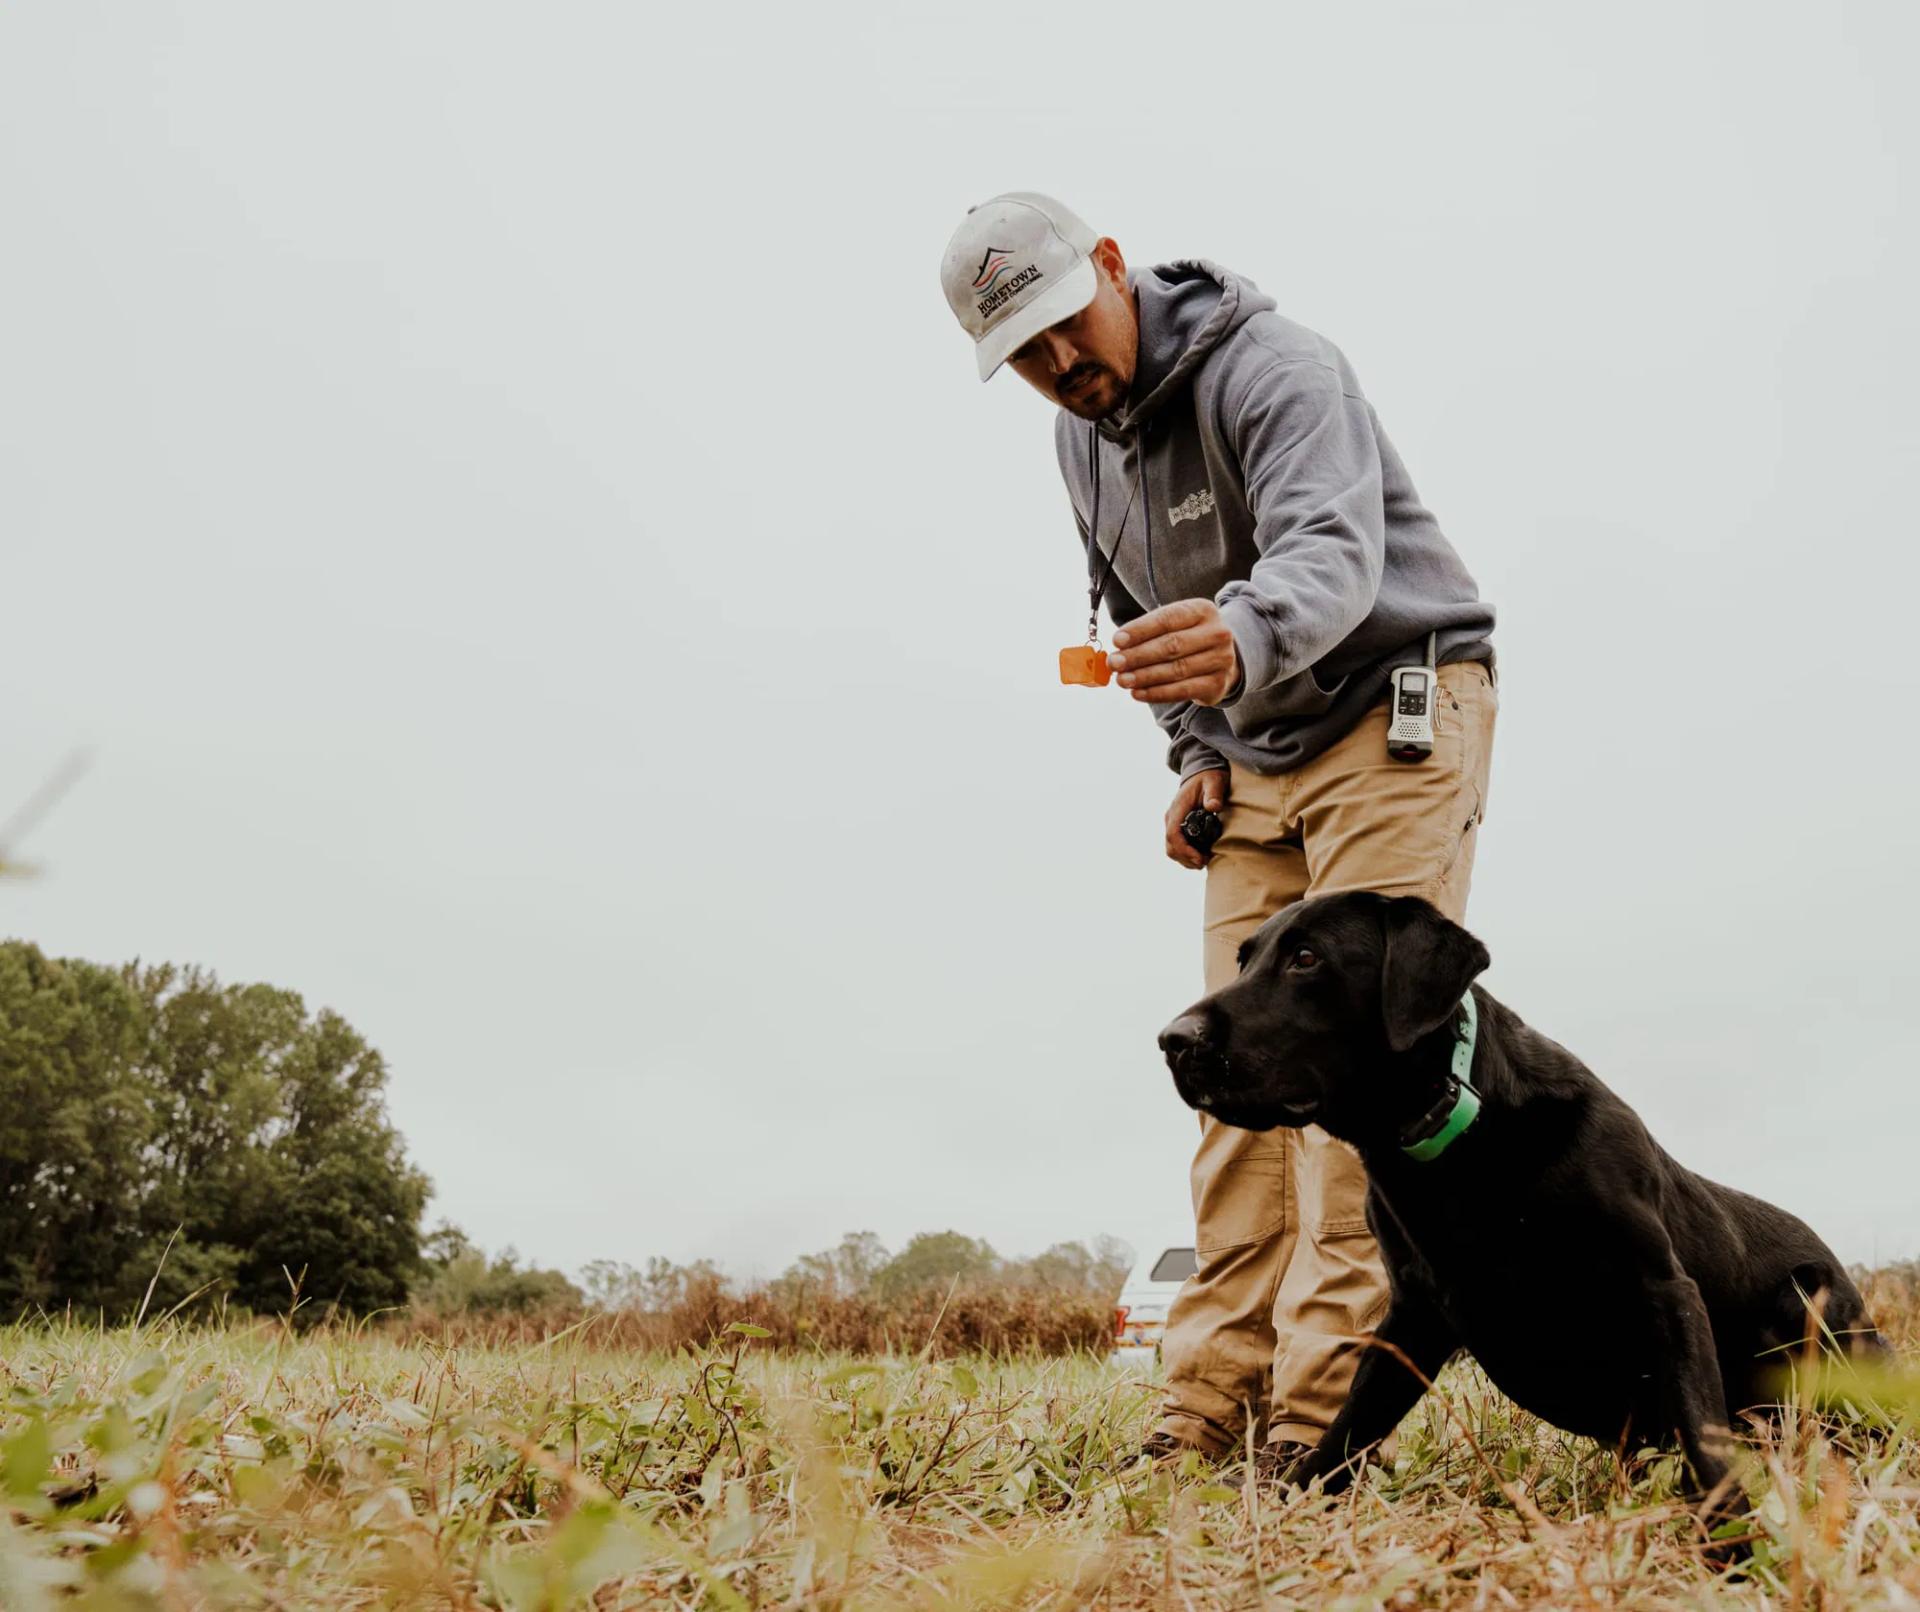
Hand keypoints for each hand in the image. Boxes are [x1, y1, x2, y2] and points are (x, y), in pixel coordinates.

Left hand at [1108, 599, 1241, 705]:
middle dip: (1139, 655)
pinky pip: (1182, 690)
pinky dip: (1157, 693)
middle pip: (1172, 645)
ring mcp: (1221, 660)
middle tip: (1115, 663)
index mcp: (1202, 610)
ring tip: (1123, 680)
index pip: (1168, 619)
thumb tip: (1118, 648)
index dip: (1140, 630)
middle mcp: (1217, 633)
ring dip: (1144, 677)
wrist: (1222, 658)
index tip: (1117, 640)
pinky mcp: (1217, 684)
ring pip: (1176, 670)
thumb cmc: (1188, 637)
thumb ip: (1148, 633)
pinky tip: (1138, 693)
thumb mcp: (1174, 625)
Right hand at [1165, 768, 1227, 869]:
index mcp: (1177, 809)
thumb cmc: (1209, 777)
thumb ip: (1214, 793)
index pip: (1173, 834)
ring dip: (1186, 860)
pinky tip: (1201, 856)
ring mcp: (1173, 823)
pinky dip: (1187, 855)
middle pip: (1170, 847)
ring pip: (1172, 849)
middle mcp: (1171, 818)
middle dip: (1186, 859)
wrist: (1202, 772)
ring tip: (1204, 861)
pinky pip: (1177, 846)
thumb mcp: (1214, 782)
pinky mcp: (1178, 826)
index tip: (1200, 858)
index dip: (1184, 850)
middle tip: (1205, 862)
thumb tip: (1213, 806)